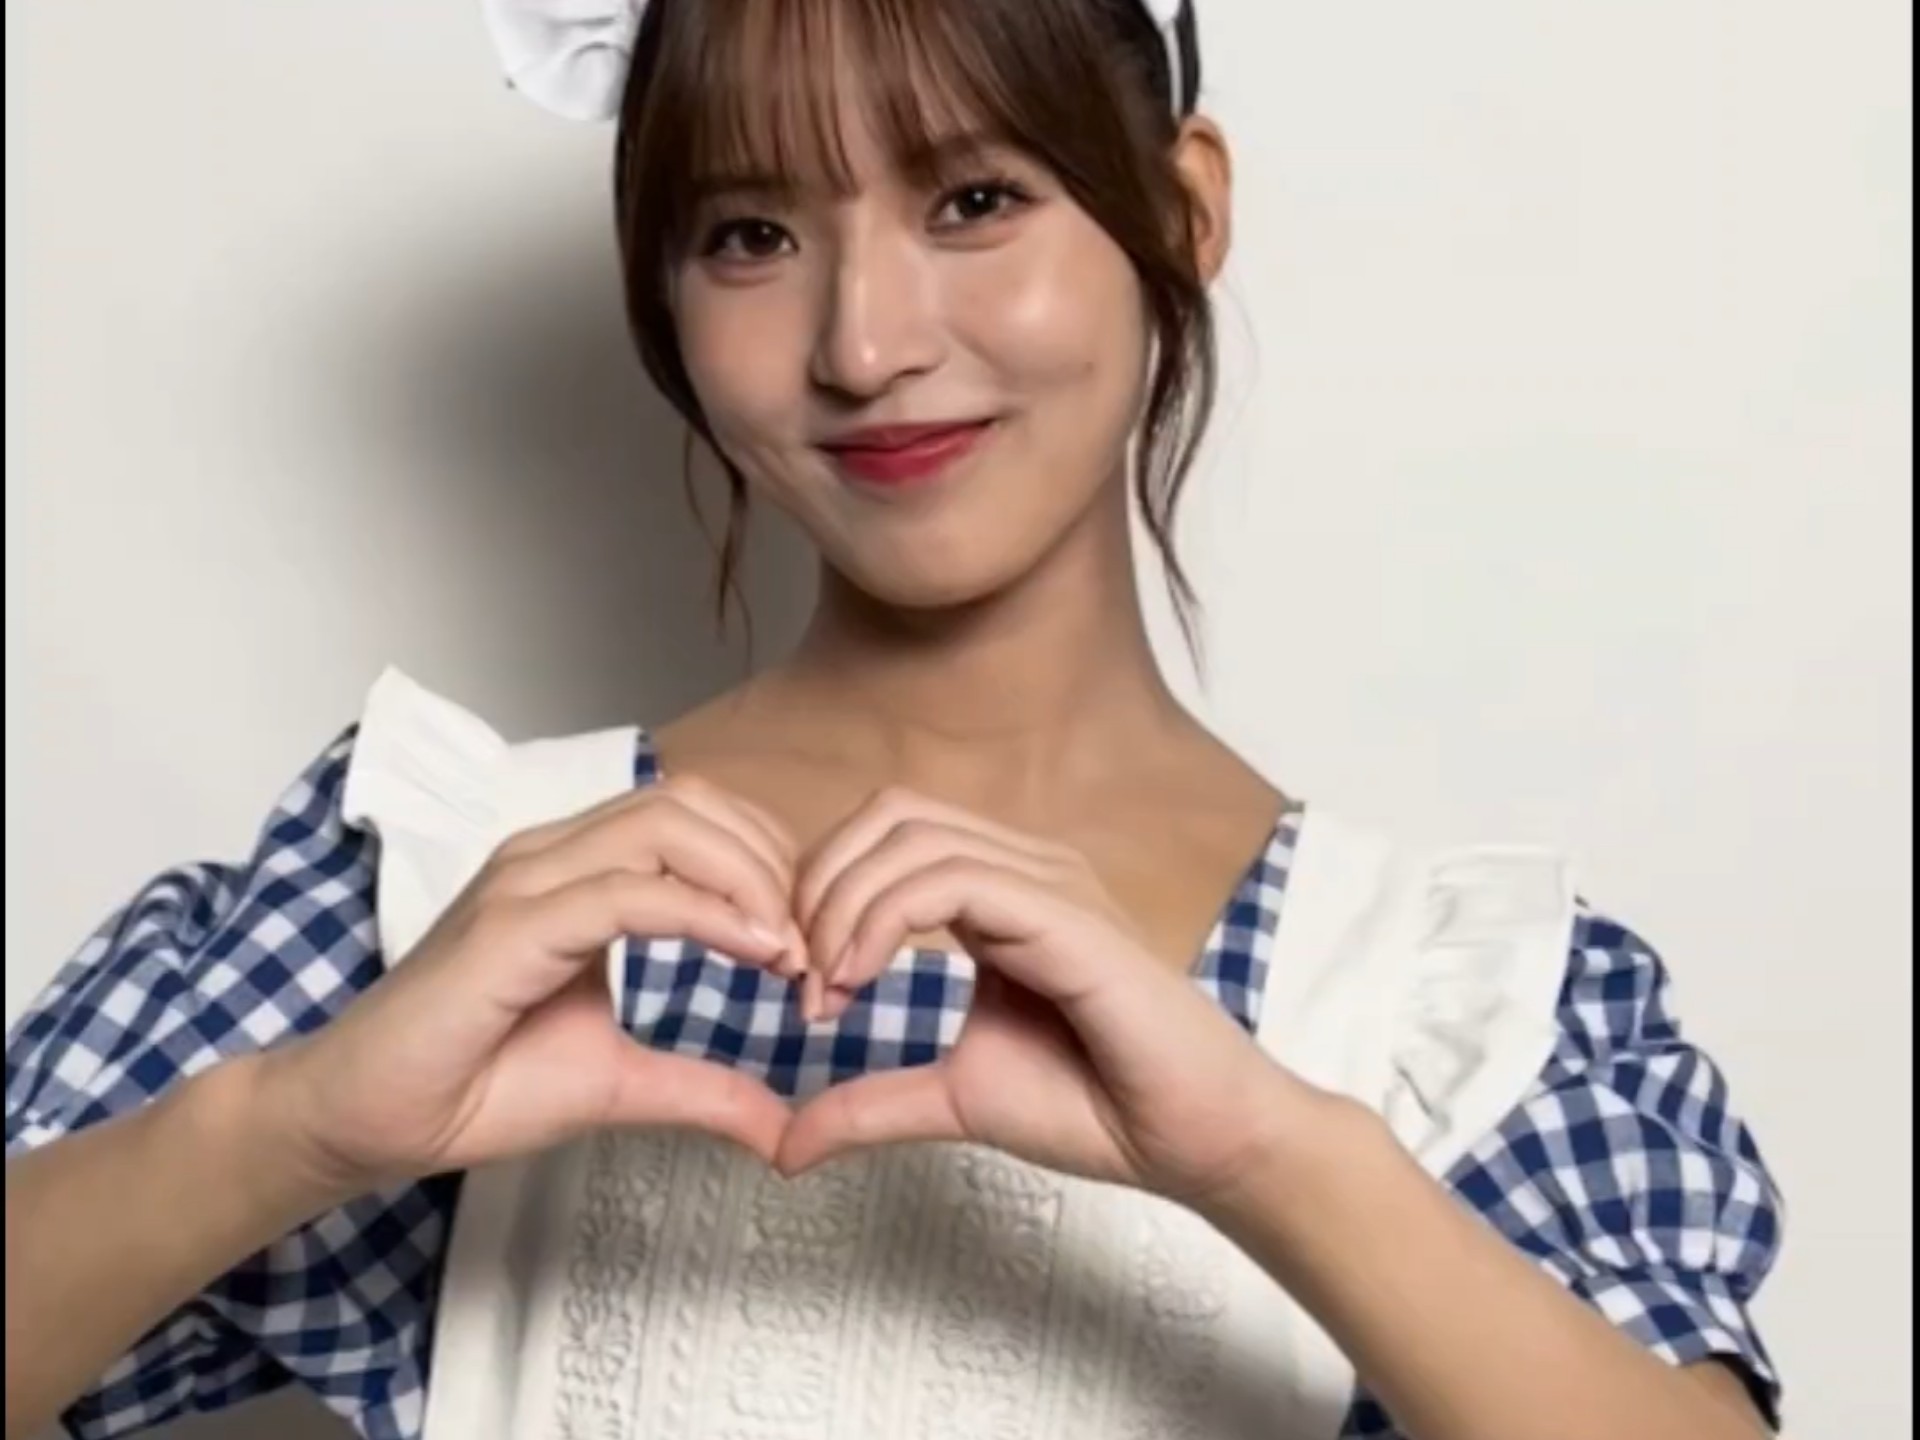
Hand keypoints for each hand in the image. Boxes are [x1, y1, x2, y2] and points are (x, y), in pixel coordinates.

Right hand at [258, 778, 810, 1196]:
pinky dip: (702, 913)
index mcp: (576, 872)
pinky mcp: (507, 926)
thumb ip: (703, 1088)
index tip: (808, 943)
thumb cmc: (472, 1084)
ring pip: (666, 826)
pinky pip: (624, 892)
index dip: (766, 865)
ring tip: (786, 950)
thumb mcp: (620, 1083)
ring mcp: (525, 881)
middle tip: (809, 943)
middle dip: (770, 862)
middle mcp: (551, 856)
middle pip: (691, 804)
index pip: (694, 818)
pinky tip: (753, 952)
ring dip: (747, 879)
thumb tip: (784, 1124)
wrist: (365, 1121)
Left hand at [778, 789, 1317, 1203]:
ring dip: (842, 904)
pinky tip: (861, 981)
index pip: (888, 834)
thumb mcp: (951, 1099)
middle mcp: (1025, 867)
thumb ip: (869, 1103)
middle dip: (820, 884)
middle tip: (802, 977)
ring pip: (910, 834)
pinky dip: (882, 920)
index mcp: (1000, 891)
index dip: (823, 892)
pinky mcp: (1066, 914)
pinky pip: (953, 879)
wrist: (1189, 1139)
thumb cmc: (1095, 1107)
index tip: (805, 990)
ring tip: (830, 988)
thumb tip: (782, 1145)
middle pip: (887, 811)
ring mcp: (1049, 881)